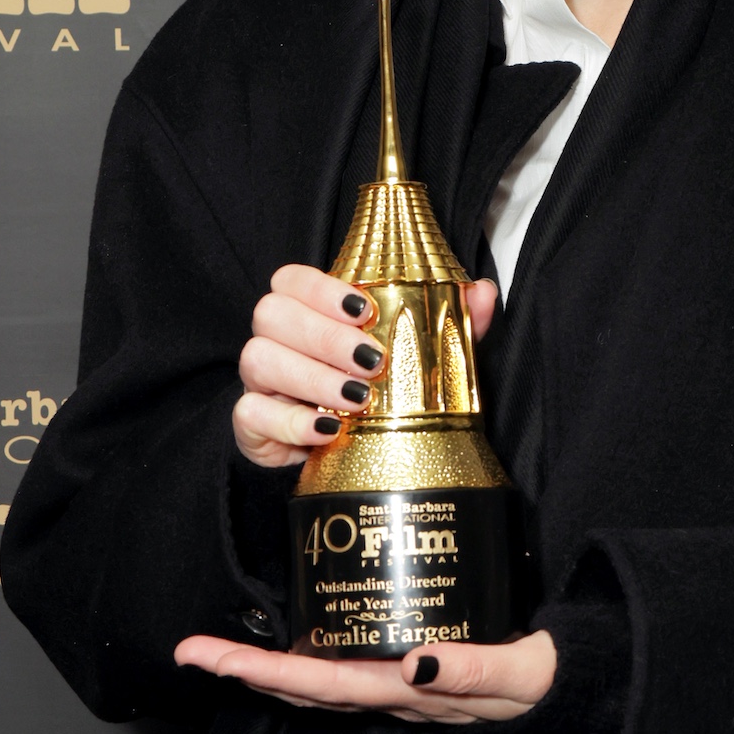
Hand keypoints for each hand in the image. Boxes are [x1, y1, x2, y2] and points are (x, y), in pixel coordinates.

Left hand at [173, 629, 556, 723]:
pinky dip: (305, 659)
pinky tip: (288, 641)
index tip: (221, 660)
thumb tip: (417, 664)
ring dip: (266, 668)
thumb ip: (475, 672)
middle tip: (191, 651)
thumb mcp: (522, 675)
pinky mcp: (408, 670)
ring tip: (216, 651)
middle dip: (246, 671)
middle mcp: (395, 694)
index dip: (269, 673)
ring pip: (318, 682)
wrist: (572, 691)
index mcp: (414, 694)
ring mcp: (398, 686)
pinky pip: (344, 669)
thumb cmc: (547, 682)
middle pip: (306, 688)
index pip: (327, 685)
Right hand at [232, 265, 498, 467]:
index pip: (291, 279)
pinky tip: (326, 429)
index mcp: (308, 312)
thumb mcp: (416, 357)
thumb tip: (483, 292)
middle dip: (324, 336)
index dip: (320, 288)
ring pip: (259, 359)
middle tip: (372, 362)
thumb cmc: (376, 392)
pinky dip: (291, 421)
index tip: (364, 309)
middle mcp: (276, 339)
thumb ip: (447, 322)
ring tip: (359, 398)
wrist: (342, 454)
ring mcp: (259, 380)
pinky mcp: (251, 423)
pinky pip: (252, 412)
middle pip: (272, 313)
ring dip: (312, 377)